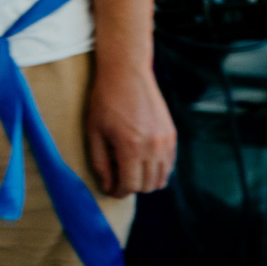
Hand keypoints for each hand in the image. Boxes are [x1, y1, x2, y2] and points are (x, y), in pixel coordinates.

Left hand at [86, 62, 175, 196]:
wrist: (126, 73)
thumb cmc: (105, 101)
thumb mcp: (94, 132)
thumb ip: (100, 162)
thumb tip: (108, 185)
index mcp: (130, 147)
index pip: (130, 185)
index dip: (119, 191)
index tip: (111, 189)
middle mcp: (153, 147)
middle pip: (149, 186)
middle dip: (132, 187)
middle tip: (118, 178)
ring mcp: (166, 141)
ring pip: (162, 178)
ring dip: (147, 180)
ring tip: (130, 170)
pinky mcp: (172, 135)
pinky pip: (170, 164)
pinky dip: (158, 169)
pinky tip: (143, 160)